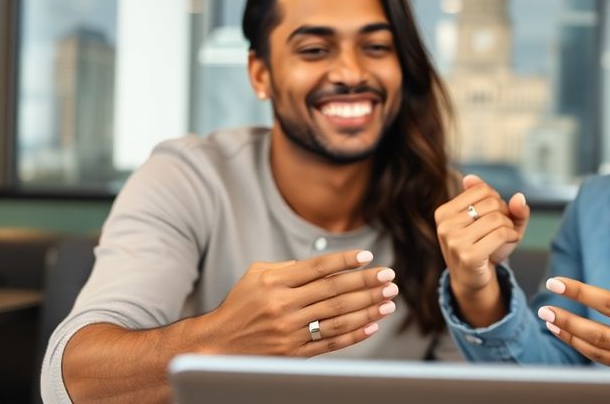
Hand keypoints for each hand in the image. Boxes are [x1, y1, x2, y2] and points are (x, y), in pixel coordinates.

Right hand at [205, 250, 398, 356]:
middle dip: (366, 283)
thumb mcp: (257, 275)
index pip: (318, 268)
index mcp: (275, 283)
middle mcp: (284, 307)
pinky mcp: (294, 353)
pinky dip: (355, 335)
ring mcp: (290, 332)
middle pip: (334, 292)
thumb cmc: (241, 303)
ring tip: (389, 300)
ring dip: (368, 308)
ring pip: (337, 318)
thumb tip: (328, 266)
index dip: (345, 261)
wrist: (219, 343)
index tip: (368, 257)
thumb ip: (290, 268)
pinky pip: (331, 343)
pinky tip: (373, 325)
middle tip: (390, 277)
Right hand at [434, 175, 528, 325]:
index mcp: (444, 212)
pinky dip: (512, 235)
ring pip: (497, 218)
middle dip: (505, 213)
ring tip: (507, 234)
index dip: (496, 199)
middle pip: (491, 203)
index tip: (496, 214)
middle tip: (503, 227)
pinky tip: (511, 240)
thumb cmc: (483, 246)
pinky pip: (500, 233)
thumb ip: (510, 207)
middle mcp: (445, 225)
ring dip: (510, 226)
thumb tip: (519, 197)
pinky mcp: (469, 256)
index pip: (481, 190)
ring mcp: (454, 241)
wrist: (473, 279)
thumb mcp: (495, 222)